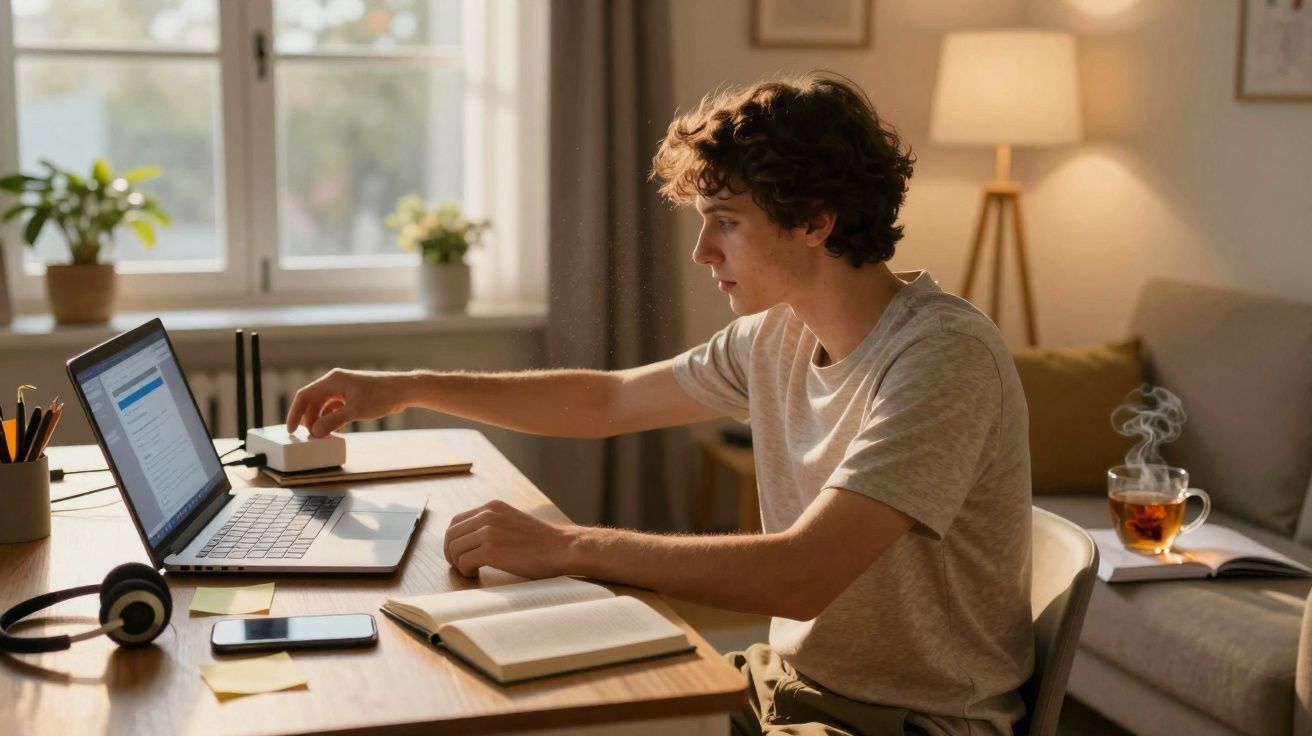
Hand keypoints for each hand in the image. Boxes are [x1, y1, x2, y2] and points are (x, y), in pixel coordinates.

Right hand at [285, 368, 407, 436]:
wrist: (403, 390)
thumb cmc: (381, 395)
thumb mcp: (355, 410)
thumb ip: (333, 421)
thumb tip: (315, 431)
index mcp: (332, 381)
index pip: (305, 395)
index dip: (295, 413)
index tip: (291, 429)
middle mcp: (335, 383)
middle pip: (313, 402)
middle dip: (309, 419)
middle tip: (309, 437)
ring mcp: (343, 390)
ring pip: (324, 407)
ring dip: (321, 421)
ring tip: (321, 436)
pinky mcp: (352, 397)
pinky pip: (335, 409)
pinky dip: (332, 419)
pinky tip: (335, 431)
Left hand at [443, 499, 579, 578]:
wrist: (562, 548)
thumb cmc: (542, 542)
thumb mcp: (512, 521)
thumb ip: (492, 524)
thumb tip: (470, 539)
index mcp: (492, 507)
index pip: (456, 521)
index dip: (453, 540)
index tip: (459, 553)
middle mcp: (487, 515)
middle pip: (451, 535)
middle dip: (451, 553)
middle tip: (460, 565)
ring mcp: (489, 532)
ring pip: (454, 549)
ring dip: (458, 563)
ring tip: (471, 571)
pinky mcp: (492, 550)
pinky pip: (464, 562)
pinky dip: (466, 571)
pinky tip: (476, 574)